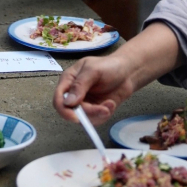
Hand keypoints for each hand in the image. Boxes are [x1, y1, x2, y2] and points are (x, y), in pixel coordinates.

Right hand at [53, 23, 183, 123]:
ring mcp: (84, 103)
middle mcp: (74, 93)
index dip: (64, 110)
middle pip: (71, 112)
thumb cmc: (109, 66)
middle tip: (104, 109)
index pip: (58, 99)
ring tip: (110, 103)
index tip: (75, 117)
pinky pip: (94, 120)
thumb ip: (80, 85)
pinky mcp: (94, 111)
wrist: (128, 72)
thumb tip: (68, 102)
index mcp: (69, 80)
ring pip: (84, 119)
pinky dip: (104, 115)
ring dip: (98, 114)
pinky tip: (111, 104)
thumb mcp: (93, 71)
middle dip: (89, 113)